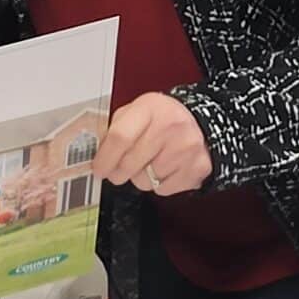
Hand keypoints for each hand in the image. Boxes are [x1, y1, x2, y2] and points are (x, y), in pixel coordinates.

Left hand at [95, 92, 210, 195]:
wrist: (202, 123)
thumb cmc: (163, 119)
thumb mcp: (137, 112)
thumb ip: (115, 129)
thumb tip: (96, 154)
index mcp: (150, 107)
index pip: (120, 136)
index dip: (104, 158)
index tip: (98, 168)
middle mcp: (170, 126)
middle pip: (129, 164)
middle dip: (117, 172)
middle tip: (117, 170)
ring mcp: (186, 149)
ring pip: (145, 181)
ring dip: (140, 177)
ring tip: (149, 162)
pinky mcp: (197, 168)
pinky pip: (162, 190)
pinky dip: (158, 184)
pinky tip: (164, 168)